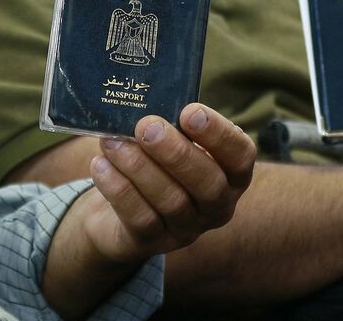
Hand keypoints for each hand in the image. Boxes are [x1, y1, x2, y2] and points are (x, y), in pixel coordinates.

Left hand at [81, 103, 255, 263]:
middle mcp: (216, 206)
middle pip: (208, 184)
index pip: (241, 156)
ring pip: (171, 201)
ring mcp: (186, 230)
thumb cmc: (154, 162)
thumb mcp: (169, 143)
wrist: (119, 209)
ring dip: (139, 167)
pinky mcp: (152, 242)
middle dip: (176, 153)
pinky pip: (140, 218)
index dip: (219, 134)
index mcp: (230, 175)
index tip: (190, 111)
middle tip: (146, 127)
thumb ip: (169, 125)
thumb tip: (146, 101)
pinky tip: (101, 165)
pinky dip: (119, 189)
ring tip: (112, 142)